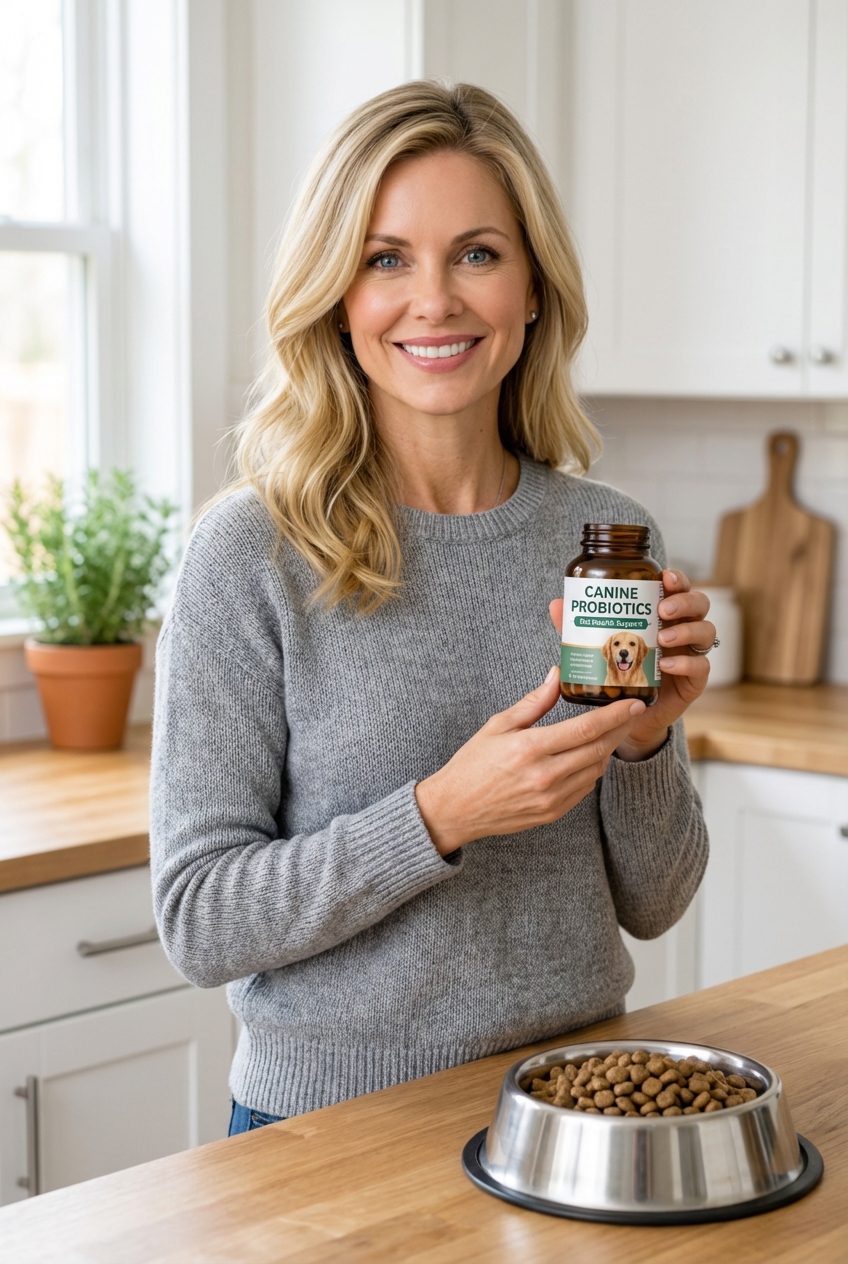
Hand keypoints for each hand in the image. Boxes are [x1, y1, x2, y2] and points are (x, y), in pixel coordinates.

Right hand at [415, 667, 645, 854]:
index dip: (615, 715)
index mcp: (530, 748)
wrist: (455, 809)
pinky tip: (590, 755)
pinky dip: (593, 768)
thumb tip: (556, 675)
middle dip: (621, 728)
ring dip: (608, 748)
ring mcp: (551, 798)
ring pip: (595, 769)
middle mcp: (545, 776)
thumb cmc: (472, 764)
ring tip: (612, 730)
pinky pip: (585, 788)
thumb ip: (534, 702)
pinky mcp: (552, 813)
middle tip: (633, 711)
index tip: (634, 702)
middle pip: (598, 748)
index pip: (586, 729)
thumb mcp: (498, 725)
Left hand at [549, 569, 714, 762]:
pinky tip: (666, 665)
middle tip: (662, 610)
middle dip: (684, 602)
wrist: (627, 716)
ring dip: (685, 631)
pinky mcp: (694, 681)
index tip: (664, 577)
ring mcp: (691, 654)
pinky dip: (686, 663)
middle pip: (699, 604)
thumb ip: (581, 626)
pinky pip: (702, 667)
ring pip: (706, 631)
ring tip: (661, 639)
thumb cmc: (618, 673)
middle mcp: (681, 629)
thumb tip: (557, 604)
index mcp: (662, 615)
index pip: (678, 589)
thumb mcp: (597, 645)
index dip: (677, 579)